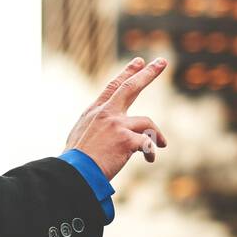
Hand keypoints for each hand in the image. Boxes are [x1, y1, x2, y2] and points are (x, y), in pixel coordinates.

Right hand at [63, 56, 167, 179]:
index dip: (127, 73)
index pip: (113, 87)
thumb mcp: (80, 136)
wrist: (74, 174)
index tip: (139, 62)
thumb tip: (108, 131)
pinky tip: (150, 159)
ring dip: (156, 134)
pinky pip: (147, 144)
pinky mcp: (126, 140)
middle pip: (131, 87)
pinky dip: (151, 152)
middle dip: (148, 73)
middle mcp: (106, 113)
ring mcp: (116, 125)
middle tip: (162, 62)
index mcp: (94, 112)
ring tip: (162, 143)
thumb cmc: (75, 162)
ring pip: (147, 122)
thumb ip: (95, 127)